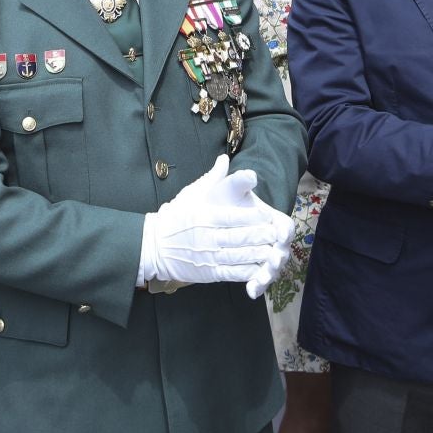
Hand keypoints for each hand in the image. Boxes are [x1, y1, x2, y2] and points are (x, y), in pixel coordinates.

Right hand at [139, 155, 292, 287]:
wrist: (155, 246)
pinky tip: (260, 268)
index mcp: (204, 216)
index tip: (267, 215)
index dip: (251, 216)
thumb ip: (212, 178)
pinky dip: (247, 272)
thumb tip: (224, 158)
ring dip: (258, 254)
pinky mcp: (209, 272)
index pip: (232, 216)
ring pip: (238, 256)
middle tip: (277, 233)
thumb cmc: (176, 217)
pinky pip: (232, 273)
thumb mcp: (192, 193)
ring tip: (274, 251)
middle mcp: (206, 236)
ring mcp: (208, 256)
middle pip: (238, 237)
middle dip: (260, 236)